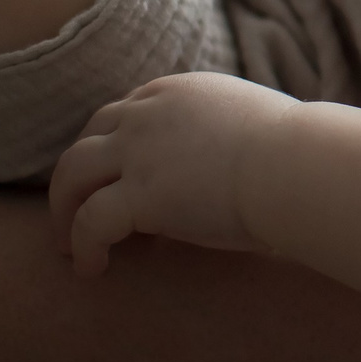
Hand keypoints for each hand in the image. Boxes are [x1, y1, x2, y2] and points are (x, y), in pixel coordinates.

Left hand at [49, 72, 299, 274]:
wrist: (298, 165)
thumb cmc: (296, 151)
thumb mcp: (253, 119)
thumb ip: (226, 129)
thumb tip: (235, 155)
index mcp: (176, 92)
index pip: (122, 114)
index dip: (111, 150)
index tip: (113, 181)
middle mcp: (148, 113)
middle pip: (86, 140)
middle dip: (75, 178)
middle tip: (73, 212)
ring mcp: (138, 151)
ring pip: (71, 175)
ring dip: (63, 212)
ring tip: (67, 246)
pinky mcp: (139, 194)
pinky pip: (89, 222)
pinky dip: (82, 247)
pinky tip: (91, 269)